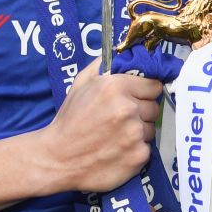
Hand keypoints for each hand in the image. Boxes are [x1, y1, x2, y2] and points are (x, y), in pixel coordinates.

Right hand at [43, 60, 162, 193]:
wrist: (57, 159)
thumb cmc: (69, 121)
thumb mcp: (80, 84)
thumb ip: (103, 65)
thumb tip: (123, 52)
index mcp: (116, 87)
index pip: (153, 85)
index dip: (144, 91)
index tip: (134, 98)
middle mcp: (128, 109)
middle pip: (154, 107)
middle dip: (141, 111)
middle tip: (120, 119)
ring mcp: (135, 134)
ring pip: (151, 128)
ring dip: (138, 131)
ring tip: (116, 135)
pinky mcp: (138, 156)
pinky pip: (147, 148)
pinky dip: (135, 150)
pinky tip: (118, 150)